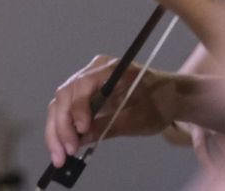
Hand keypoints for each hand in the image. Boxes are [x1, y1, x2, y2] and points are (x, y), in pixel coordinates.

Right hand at [45, 54, 177, 166]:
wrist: (169, 96)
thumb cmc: (158, 104)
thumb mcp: (137, 119)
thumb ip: (107, 127)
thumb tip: (80, 140)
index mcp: (108, 68)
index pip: (82, 86)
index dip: (77, 109)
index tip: (81, 132)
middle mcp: (91, 71)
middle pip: (64, 96)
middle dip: (61, 126)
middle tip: (63, 153)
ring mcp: (84, 81)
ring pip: (59, 104)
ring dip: (56, 131)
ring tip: (59, 156)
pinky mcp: (83, 94)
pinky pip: (65, 110)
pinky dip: (62, 129)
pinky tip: (62, 147)